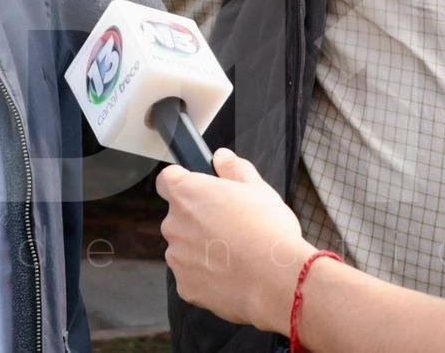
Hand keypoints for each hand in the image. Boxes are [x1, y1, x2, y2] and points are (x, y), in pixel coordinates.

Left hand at [156, 149, 314, 333]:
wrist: (277, 281)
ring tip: (234, 254)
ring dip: (201, 248)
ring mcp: (177, 258)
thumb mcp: (258, 188)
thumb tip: (221, 157)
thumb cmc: (269, 231)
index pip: (167, 180)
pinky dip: (206, 275)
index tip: (198, 188)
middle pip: (179, 217)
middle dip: (198, 219)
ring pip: (185, 247)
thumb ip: (234, 169)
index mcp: (187, 194)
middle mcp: (174, 224)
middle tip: (230, 225)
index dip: (182, 181)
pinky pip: (191, 276)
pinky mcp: (185, 287)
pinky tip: (231, 274)